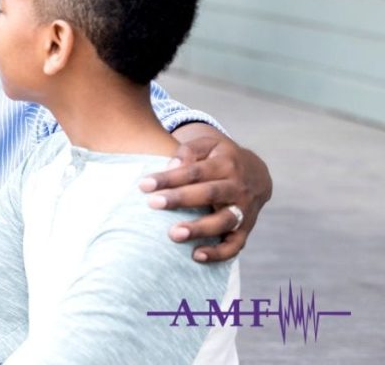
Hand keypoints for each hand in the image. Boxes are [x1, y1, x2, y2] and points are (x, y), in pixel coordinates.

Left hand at [139, 135, 271, 262]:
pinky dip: (218, 253)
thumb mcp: (208, 145)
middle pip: (210, 193)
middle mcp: (237, 187)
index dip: (170, 178)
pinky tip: (195, 256)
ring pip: (224, 221)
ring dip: (200, 229)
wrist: (256, 175)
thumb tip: (171, 166)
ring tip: (173, 234)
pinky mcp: (245, 230)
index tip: (144, 185)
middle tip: (153, 203)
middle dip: (181, 199)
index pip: (195, 171)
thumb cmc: (219, 159)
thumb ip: (189, 151)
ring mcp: (244, 210)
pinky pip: (235, 245)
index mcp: (226, 164)